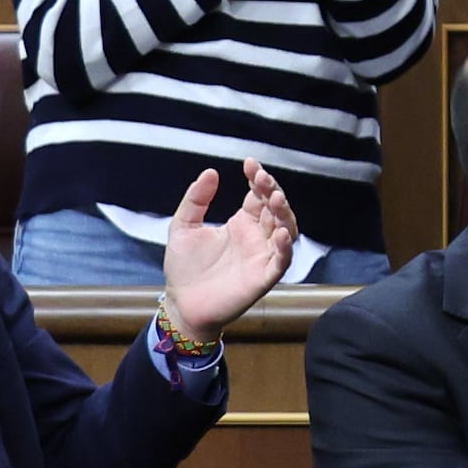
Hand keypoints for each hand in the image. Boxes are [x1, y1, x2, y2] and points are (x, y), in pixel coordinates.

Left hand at [154, 160, 296, 343]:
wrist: (181, 303)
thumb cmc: (184, 268)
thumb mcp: (183, 227)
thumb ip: (195, 200)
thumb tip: (211, 172)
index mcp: (241, 224)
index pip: (258, 196)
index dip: (258, 179)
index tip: (249, 164)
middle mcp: (256, 237)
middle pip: (275, 209)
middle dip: (272, 191)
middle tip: (262, 178)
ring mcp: (262, 256)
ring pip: (286, 230)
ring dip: (285, 214)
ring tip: (275, 198)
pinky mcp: (264, 277)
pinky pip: (282, 260)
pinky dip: (286, 247)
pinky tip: (282, 233)